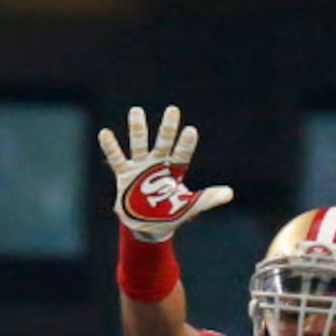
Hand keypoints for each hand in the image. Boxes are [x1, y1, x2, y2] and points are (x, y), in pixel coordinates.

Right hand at [99, 105, 234, 243]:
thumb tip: (230, 193)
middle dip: (167, 128)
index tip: (191, 130)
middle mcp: (158, 164)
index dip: (186, 144)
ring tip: (136, 111)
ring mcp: (140, 167)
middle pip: (163, 143)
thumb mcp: (190, 206)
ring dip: (138, 129)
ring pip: (139, 144)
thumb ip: (208, 198)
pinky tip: (105, 133)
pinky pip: (116, 158)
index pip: (182, 154)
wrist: (148, 225)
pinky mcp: (125, 175)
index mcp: (175, 170)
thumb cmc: (171, 212)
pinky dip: (111, 147)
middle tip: (173, 110)